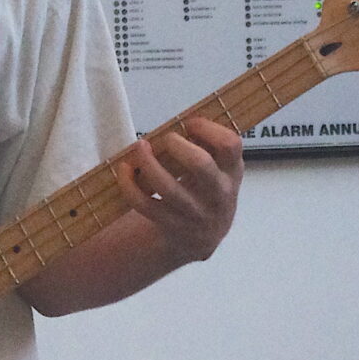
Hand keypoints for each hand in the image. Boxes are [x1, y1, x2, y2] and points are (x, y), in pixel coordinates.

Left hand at [115, 117, 243, 263]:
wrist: (201, 239)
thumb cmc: (206, 191)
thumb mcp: (218, 170)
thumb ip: (207, 147)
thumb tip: (183, 120)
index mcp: (232, 172)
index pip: (231, 145)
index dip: (208, 128)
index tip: (189, 123)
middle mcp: (219, 194)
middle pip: (200, 165)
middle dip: (177, 146)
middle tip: (167, 139)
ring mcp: (196, 214)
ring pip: (168, 187)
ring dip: (148, 164)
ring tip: (139, 148)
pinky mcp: (172, 227)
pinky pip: (146, 205)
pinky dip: (130, 186)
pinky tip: (125, 170)